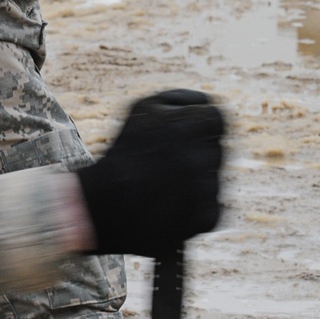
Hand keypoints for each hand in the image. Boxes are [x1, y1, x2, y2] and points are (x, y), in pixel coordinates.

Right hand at [76, 90, 224, 256]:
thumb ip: (184, 101)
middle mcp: (209, 156)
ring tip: (159, 186)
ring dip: (192, 181)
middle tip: (162, 164)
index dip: (194, 127)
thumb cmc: (123, 152)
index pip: (216, 119)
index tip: (175, 137)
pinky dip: (192, 207)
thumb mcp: (145, 108)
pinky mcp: (208, 218)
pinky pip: (209, 206)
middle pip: (215, 150)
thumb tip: (209, 106)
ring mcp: (211, 189)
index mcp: (198, 123)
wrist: (103, 208)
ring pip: (211, 179)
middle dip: (194, 154)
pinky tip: (166, 206)